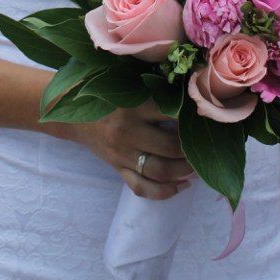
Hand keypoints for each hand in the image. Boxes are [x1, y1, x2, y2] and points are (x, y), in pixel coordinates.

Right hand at [74, 101, 193, 199]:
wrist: (76, 115)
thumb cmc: (110, 97)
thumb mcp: (131, 87)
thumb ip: (157, 91)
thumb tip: (193, 99)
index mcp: (134, 106)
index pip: (171, 114)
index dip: (191, 119)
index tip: (203, 119)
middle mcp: (128, 132)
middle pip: (170, 147)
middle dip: (191, 150)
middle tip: (204, 146)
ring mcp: (122, 154)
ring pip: (160, 171)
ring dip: (184, 171)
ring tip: (196, 166)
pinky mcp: (118, 169)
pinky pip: (142, 188)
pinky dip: (165, 192)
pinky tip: (181, 186)